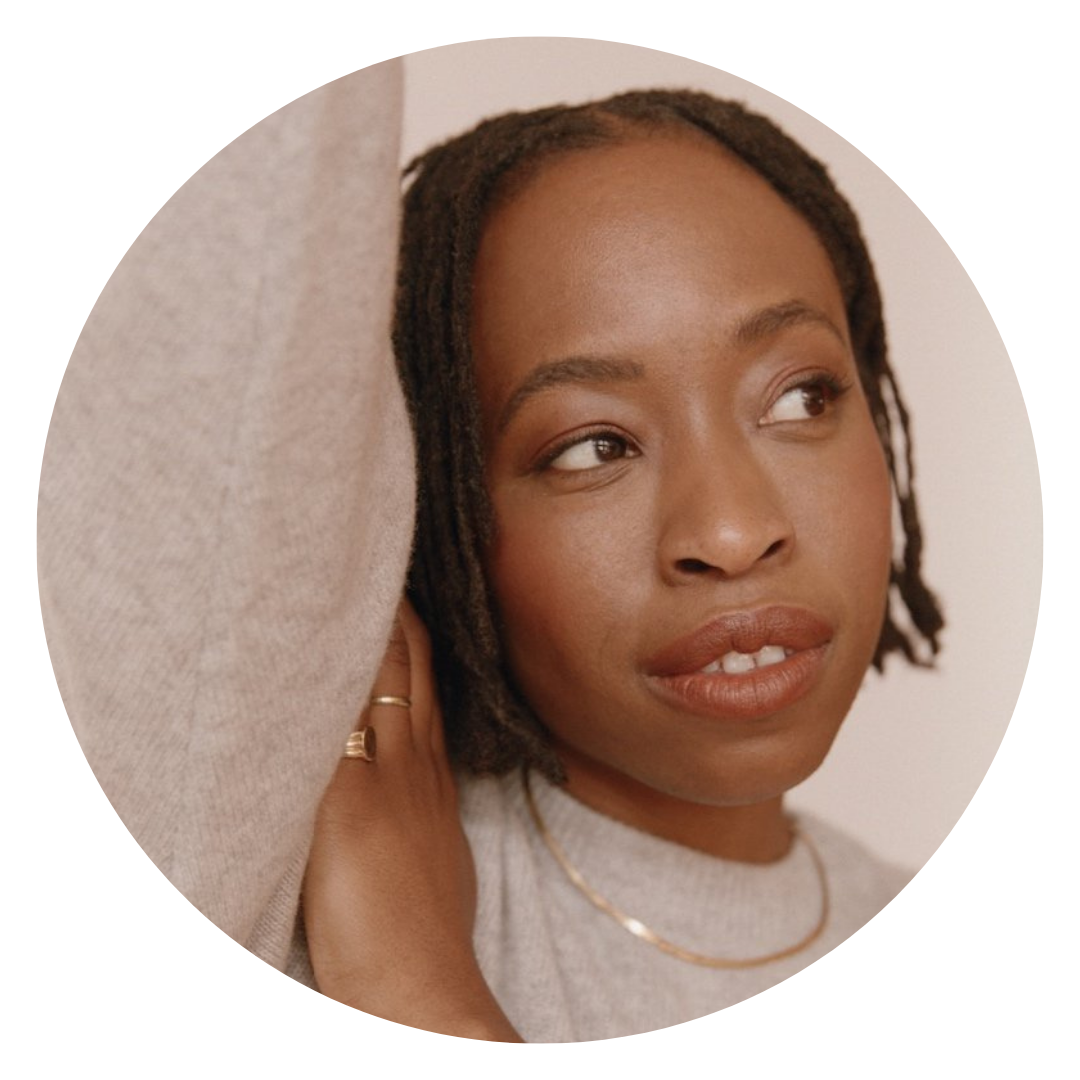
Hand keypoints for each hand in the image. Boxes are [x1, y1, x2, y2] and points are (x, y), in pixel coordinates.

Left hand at [303, 600, 519, 1040]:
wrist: (421, 983)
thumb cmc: (422, 933)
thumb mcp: (436, 859)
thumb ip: (422, 817)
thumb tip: (415, 799)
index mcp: (430, 779)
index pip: (423, 689)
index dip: (412, 640)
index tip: (401, 601)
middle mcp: (411, 765)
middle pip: (405, 668)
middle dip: (392, 612)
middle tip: (379, 563)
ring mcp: (381, 778)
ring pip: (376, 677)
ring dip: (362, 626)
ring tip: (337, 578)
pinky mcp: (344, 802)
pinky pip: (331, 720)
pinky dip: (317, 678)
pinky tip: (292, 642)